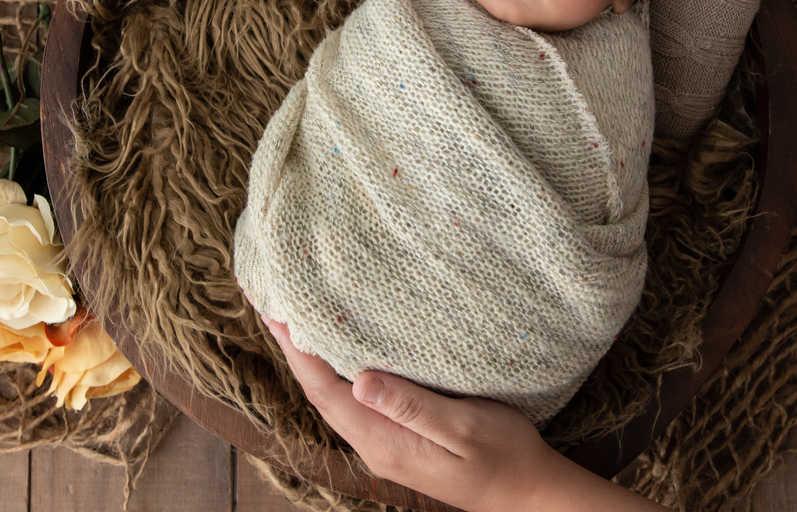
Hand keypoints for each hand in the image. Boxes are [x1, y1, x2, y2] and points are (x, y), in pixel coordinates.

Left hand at [262, 315, 671, 511]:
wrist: (526, 493)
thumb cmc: (504, 456)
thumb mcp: (464, 426)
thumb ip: (412, 406)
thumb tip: (360, 379)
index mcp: (384, 441)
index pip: (326, 391)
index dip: (298, 350)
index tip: (274, 312)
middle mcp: (375, 444)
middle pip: (320, 392)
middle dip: (294, 348)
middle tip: (270, 303)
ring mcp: (384, 443)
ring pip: (334, 395)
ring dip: (311, 358)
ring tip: (293, 320)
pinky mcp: (397, 437)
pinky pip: (353, 399)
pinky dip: (336, 370)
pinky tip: (337, 351)